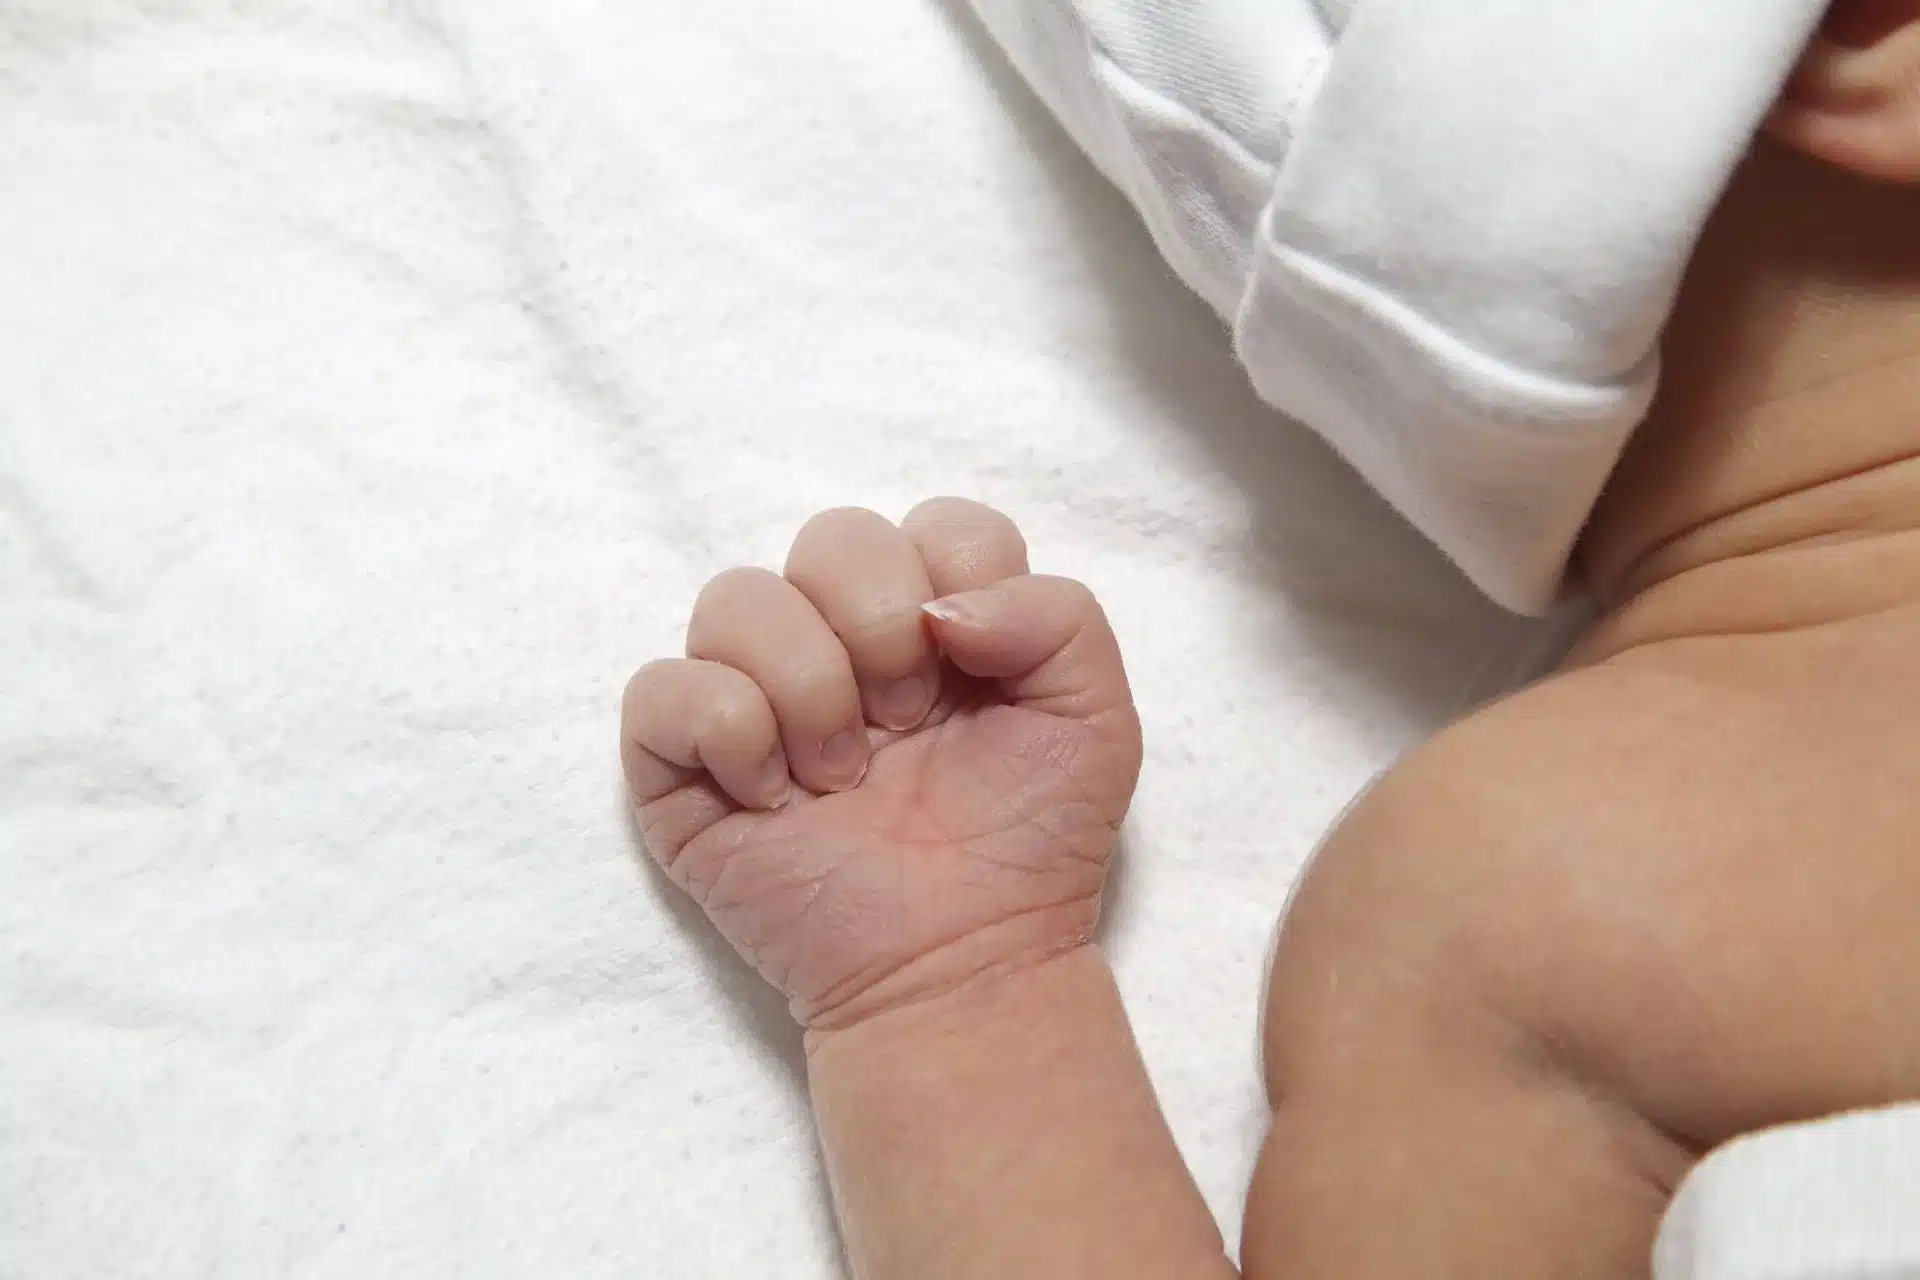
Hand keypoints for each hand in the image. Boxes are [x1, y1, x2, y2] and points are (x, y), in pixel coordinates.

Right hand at [622, 500, 1142, 1029]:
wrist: (963, 964)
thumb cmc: (1028, 846)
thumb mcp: (1095, 715)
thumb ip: (1058, 613)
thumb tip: (937, 605)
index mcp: (939, 619)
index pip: (937, 524)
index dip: (957, 583)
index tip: (975, 675)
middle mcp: (843, 642)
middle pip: (831, 535)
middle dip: (878, 628)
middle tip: (906, 727)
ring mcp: (758, 697)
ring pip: (733, 596)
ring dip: (806, 689)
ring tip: (842, 778)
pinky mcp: (684, 766)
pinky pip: (659, 688)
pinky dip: (725, 734)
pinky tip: (774, 799)